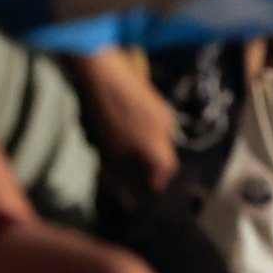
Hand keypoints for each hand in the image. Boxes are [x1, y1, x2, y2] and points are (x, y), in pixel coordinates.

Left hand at [73, 49, 179, 191]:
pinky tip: (124, 129)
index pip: (165, 174)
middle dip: (148, 166)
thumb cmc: (106, 119)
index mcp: (160, 148)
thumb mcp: (110, 154)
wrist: (105, 76)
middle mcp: (168, 130)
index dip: (152, 184)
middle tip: (127, 170)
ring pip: (159, 140)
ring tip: (122, 149)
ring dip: (145, 149)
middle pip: (164, 156)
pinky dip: (144, 134)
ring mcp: (163, 112)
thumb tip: (127, 197)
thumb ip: (121, 177)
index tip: (137, 188)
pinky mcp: (155, 99)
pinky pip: (154, 125)